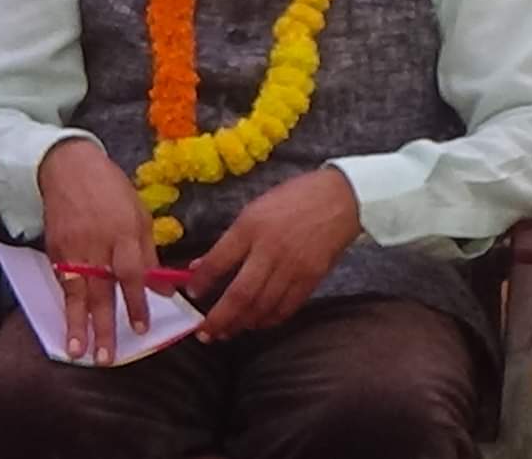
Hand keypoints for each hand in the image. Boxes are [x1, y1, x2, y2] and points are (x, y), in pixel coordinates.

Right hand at [37, 138, 164, 364]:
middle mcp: (96, 244)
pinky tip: (67, 325)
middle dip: (103, 326)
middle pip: (101, 290)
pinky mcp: (54, 250)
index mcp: (123, 232)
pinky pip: (61, 282)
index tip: (141, 328)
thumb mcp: (139, 215)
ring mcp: (72, 248)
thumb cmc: (111, 190)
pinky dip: (64, 305)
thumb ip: (149, 254)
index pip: (131, 273)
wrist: (68, 167)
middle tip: (106, 357)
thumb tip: (165, 289)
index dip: (137, 302)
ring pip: (75, 292)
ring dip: (76, 324)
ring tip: (77, 351)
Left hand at [186, 168, 362, 341]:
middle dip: (220, 319)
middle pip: (240, 294)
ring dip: (242, 324)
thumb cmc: (293, 199)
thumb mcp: (254, 209)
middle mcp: (269, 250)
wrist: (340, 199)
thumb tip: (200, 265)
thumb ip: (229, 240)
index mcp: (251, 226)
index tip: (192, 294)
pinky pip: (286, 308)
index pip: (219, 261)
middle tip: (205, 333)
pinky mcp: (311, 279)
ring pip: (262, 307)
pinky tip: (256, 323)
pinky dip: (268, 320)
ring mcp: (292, 267)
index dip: (202, 282)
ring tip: (227, 332)